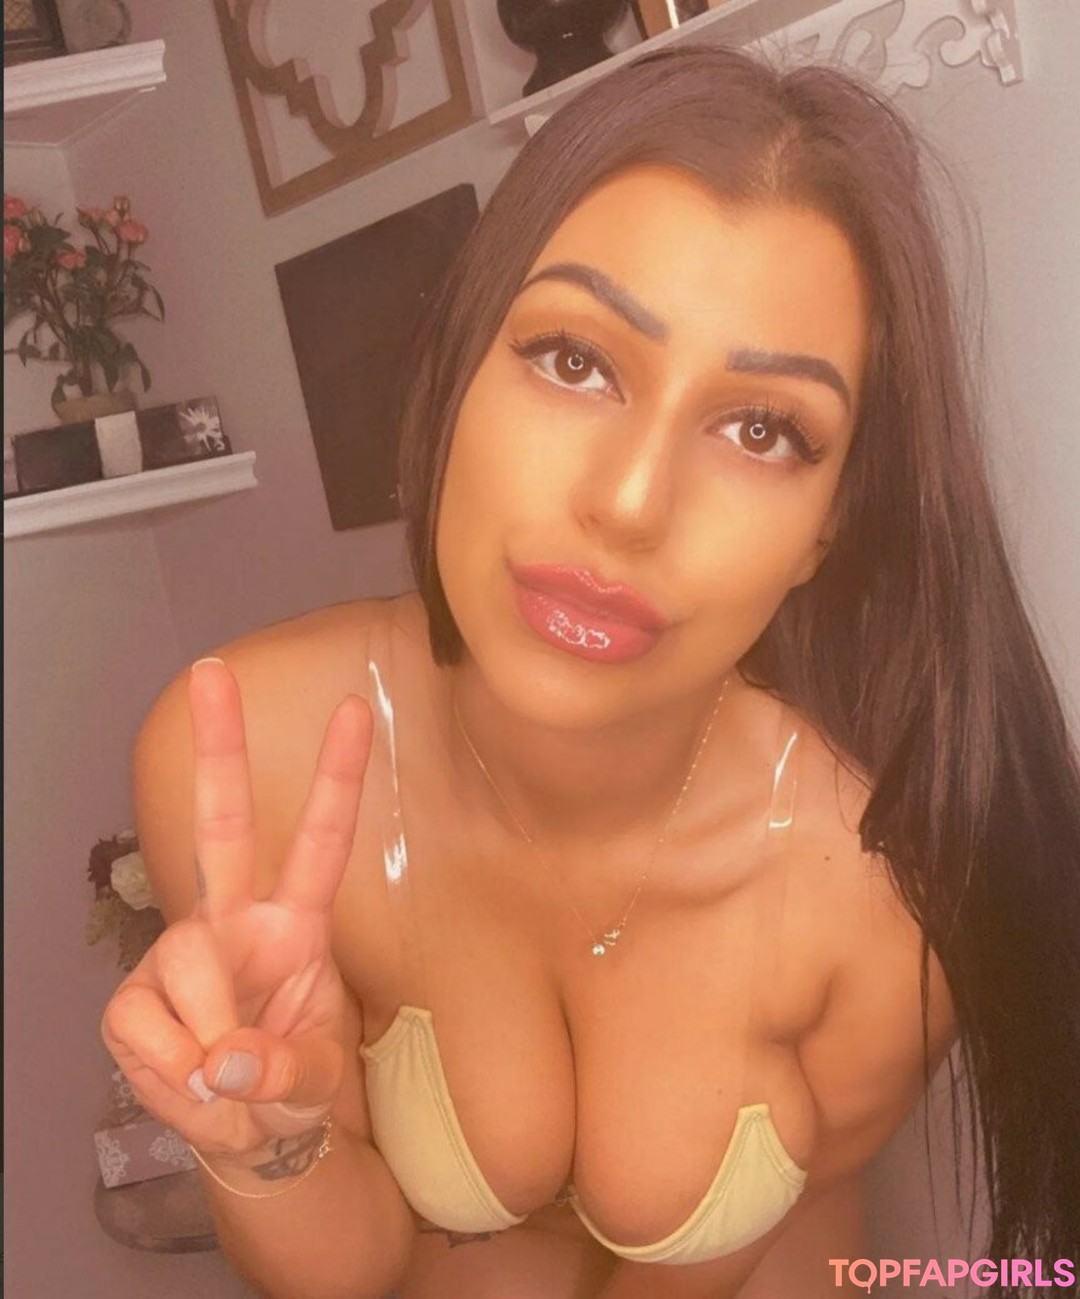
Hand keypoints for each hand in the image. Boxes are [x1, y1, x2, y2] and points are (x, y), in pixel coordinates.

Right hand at [101, 657, 371, 1161]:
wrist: (246, 1135)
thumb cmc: (289, 1080)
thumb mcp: (313, 1081)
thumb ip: (285, 1071)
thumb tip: (225, 1056)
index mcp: (297, 923)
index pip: (321, 841)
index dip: (336, 777)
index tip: (354, 708)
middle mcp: (235, 922)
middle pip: (223, 826)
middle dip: (219, 750)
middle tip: (213, 670)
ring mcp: (180, 956)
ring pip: (187, 964)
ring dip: (211, 1038)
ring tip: (228, 1085)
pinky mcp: (134, 1002)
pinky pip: (145, 1027)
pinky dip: (172, 1073)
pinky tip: (190, 1086)